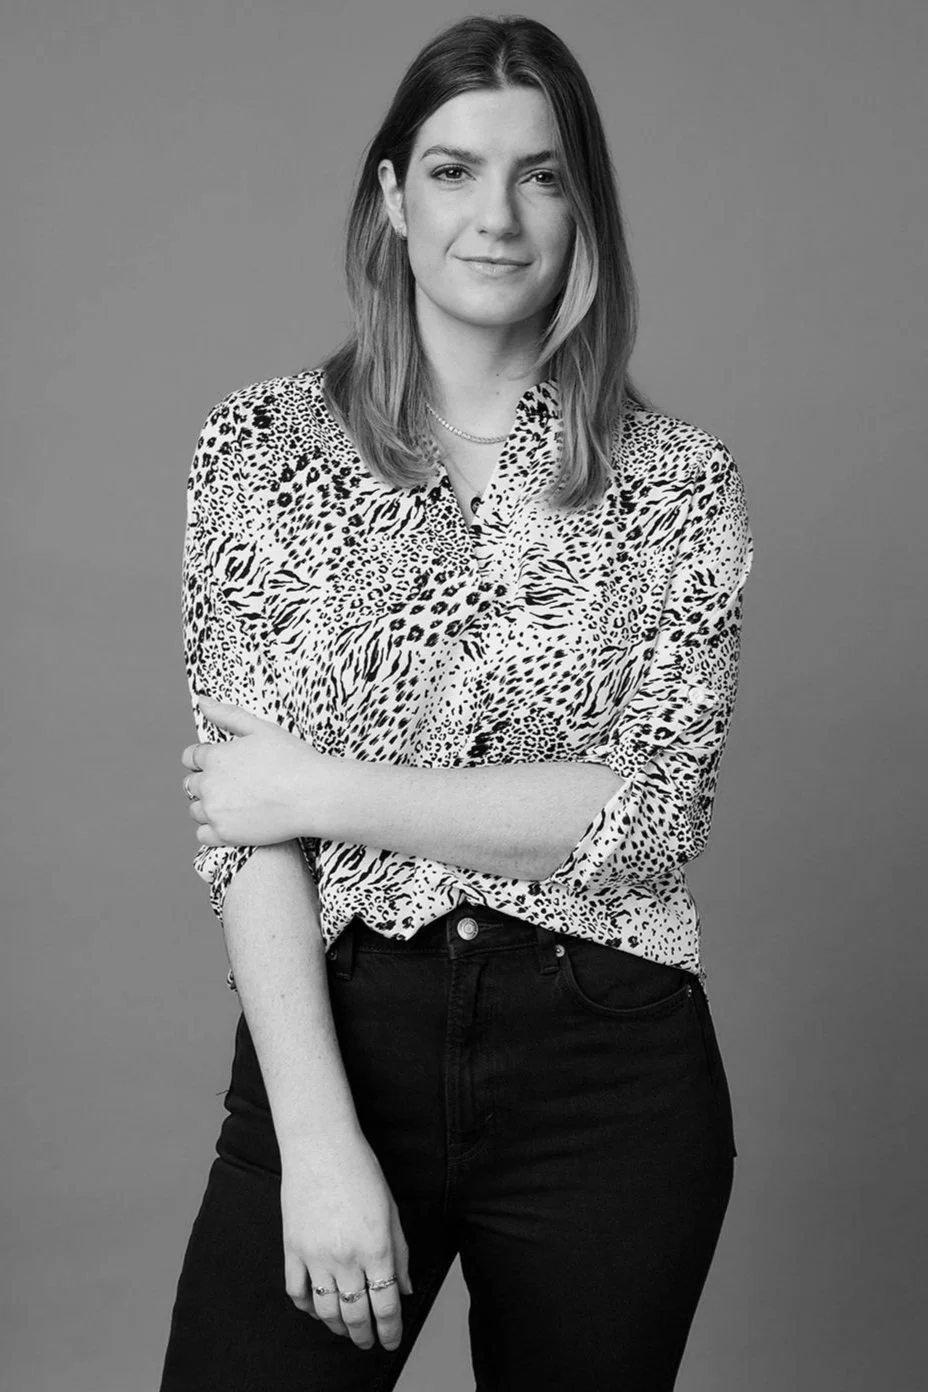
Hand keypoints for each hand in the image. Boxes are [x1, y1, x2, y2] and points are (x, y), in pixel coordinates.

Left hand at [181, 695, 337, 846]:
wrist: (313, 796)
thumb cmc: (293, 759)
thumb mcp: (261, 729)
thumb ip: (228, 714)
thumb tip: (202, 701)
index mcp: (215, 757)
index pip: (191, 757)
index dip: (204, 759)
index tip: (223, 764)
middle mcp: (209, 784)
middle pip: (191, 784)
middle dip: (206, 782)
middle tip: (234, 785)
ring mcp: (215, 811)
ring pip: (196, 810)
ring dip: (208, 806)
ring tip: (234, 804)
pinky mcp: (225, 834)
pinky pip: (203, 835)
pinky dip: (212, 830)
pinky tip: (232, 822)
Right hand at [280, 1133, 413, 1352]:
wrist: (321, 1145)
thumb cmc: (361, 1171)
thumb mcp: (392, 1210)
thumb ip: (400, 1253)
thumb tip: (405, 1288)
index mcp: (377, 1248)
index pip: (386, 1306)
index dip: (390, 1330)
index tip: (391, 1340)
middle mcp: (346, 1258)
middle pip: (356, 1315)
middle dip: (365, 1336)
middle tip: (368, 1342)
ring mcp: (316, 1256)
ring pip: (325, 1311)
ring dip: (338, 1327)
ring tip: (346, 1329)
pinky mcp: (292, 1249)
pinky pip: (297, 1292)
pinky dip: (307, 1308)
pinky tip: (317, 1307)